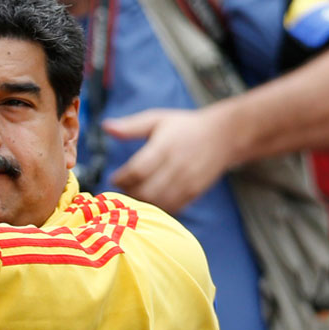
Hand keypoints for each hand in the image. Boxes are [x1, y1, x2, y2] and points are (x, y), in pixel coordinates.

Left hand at [104, 108, 231, 214]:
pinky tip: (150, 203)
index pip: (137, 170)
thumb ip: (131, 126)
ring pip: (158, 204)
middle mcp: (176, 166)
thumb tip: (105, 127)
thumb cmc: (184, 126)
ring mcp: (187, 182)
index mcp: (164, 147)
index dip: (121, 179)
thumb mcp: (157, 119)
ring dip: (141, 204)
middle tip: (120, 192)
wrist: (222, 137)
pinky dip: (158, 210)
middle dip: (128, 195)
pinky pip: (172, 209)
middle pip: (146, 191)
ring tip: (133, 197)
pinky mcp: (194, 193)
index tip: (113, 179)